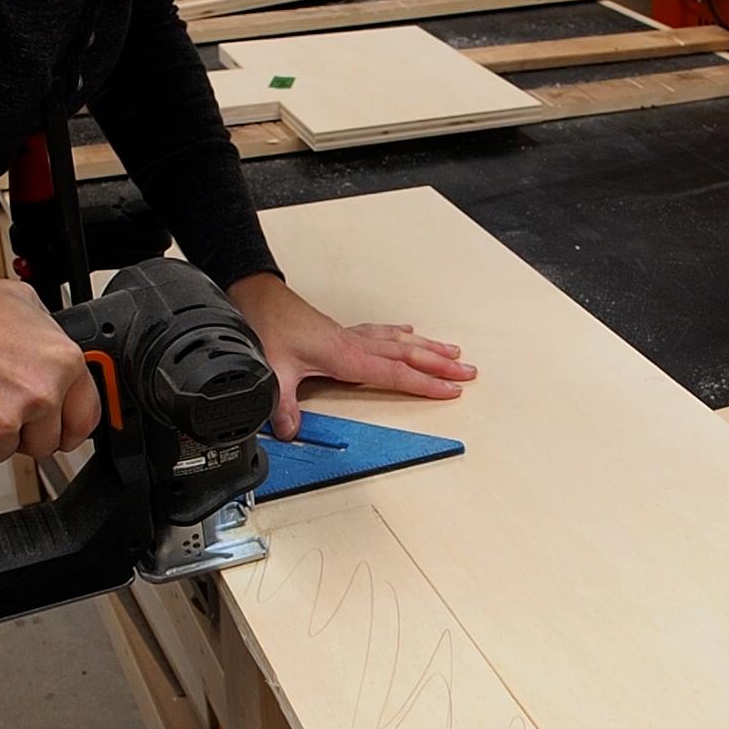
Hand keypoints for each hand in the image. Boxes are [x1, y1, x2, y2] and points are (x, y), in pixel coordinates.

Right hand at [0, 277, 101, 470]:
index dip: (69, 426)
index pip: (85, 418)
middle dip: (24, 432)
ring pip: (7, 452)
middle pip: (46, 443)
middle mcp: (40, 394)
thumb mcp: (23, 303)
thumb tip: (59, 359)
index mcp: (62, 363)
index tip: (59, 429)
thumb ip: (50, 337)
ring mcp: (6, 421)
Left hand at [226, 273, 475, 439]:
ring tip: (454, 352)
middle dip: (441, 365)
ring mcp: (352, 336)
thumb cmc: (269, 328)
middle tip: (470, 372)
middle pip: (408, 355)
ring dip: (429, 347)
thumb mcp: (273, 370)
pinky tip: (409, 331)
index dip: (425, 383)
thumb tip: (290, 430)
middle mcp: (355, 344)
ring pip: (400, 341)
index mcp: (346, 356)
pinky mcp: (344, 332)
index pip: (395, 373)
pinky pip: (383, 333)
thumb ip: (283, 403)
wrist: (258, 298)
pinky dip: (402, 334)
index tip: (451, 390)